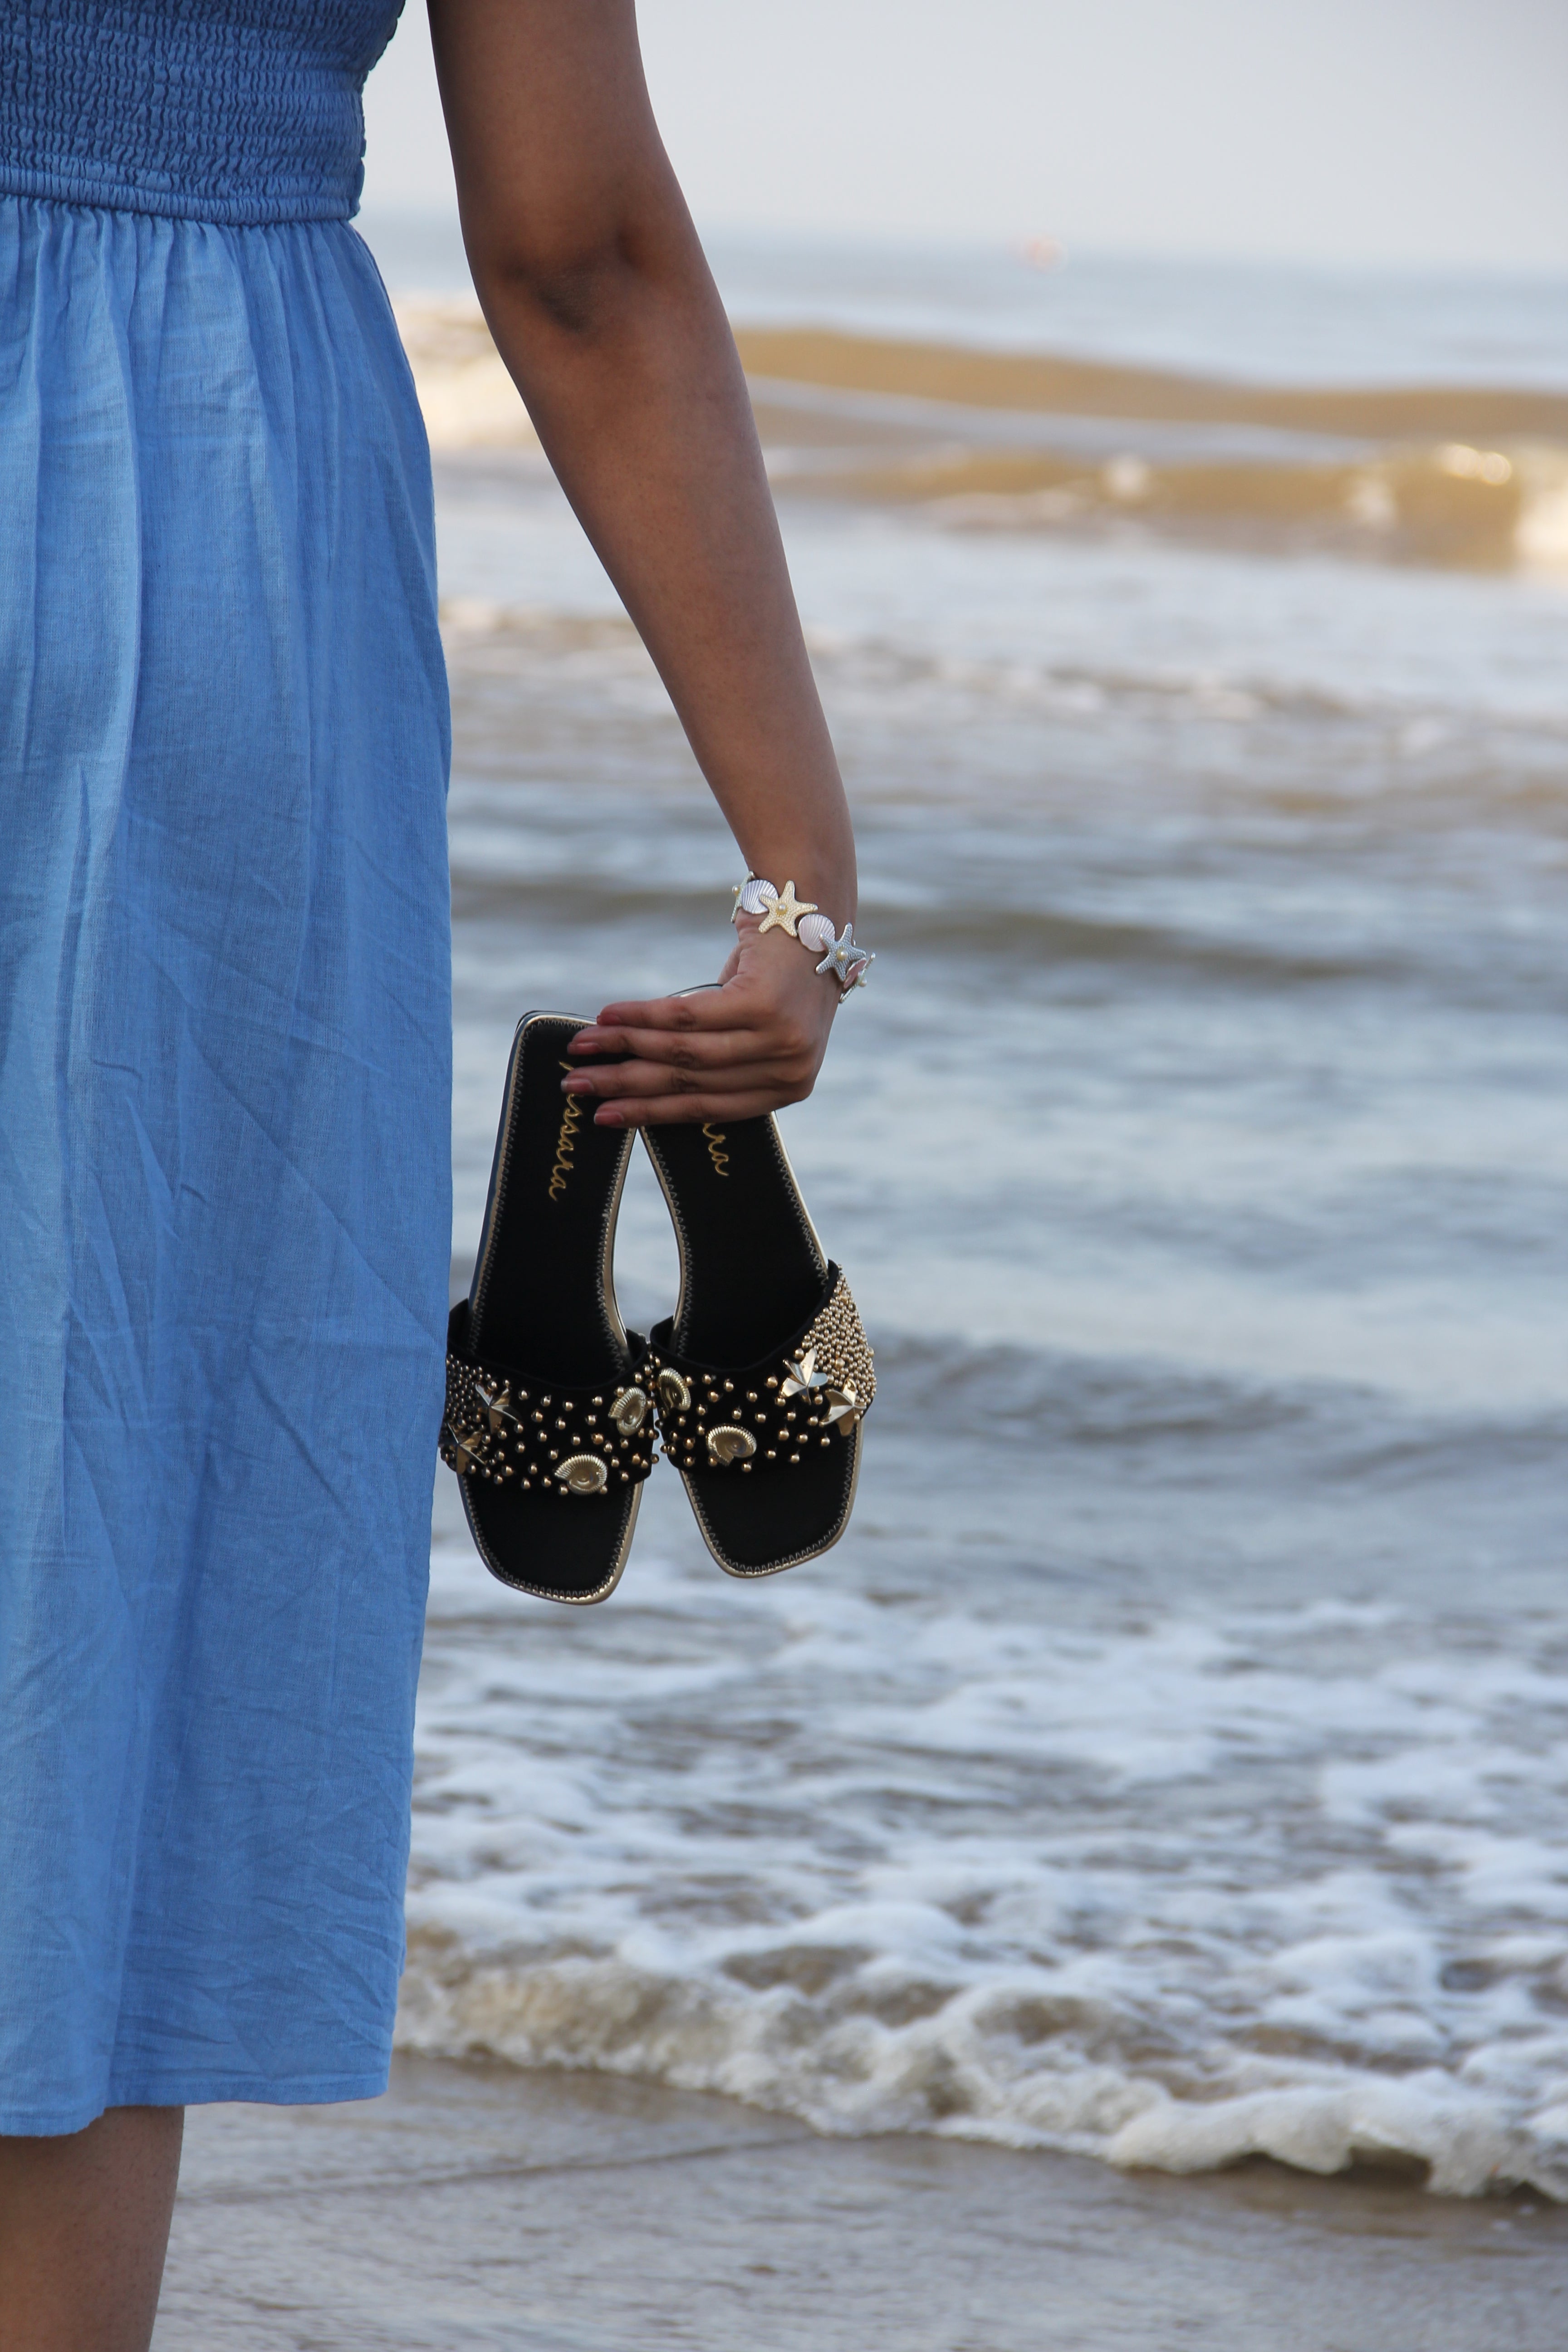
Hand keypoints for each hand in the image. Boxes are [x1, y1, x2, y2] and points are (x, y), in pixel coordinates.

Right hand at [562, 915, 842, 1124]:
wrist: (810, 910)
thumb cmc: (773, 973)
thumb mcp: (752, 1027)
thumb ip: (715, 1059)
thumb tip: (641, 1080)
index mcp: (790, 1086)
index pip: (709, 1107)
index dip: (650, 1112)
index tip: (604, 1115)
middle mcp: (790, 1069)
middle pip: (690, 1081)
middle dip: (625, 1085)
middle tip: (576, 1085)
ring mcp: (780, 1038)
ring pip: (683, 1051)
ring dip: (623, 1048)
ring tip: (583, 1047)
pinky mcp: (763, 1004)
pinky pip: (685, 1016)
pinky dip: (640, 1015)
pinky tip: (608, 1016)